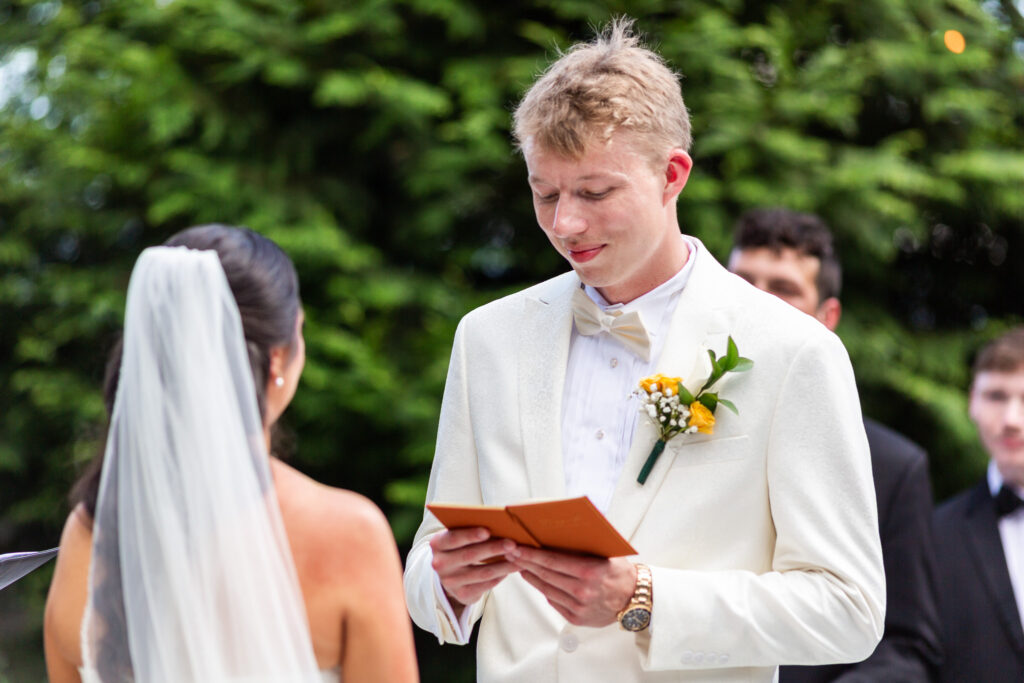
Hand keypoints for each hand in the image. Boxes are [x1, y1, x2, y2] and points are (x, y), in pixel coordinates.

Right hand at [429, 527, 518, 613]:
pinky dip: (502, 575)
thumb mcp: (458, 537)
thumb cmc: (460, 547)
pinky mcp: (461, 594)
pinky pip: (486, 584)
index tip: (487, 531)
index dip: (470, 535)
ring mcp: (450, 581)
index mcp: (437, 544)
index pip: (453, 538)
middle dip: (493, 548)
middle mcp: (440, 564)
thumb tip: (500, 523)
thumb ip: (470, 529)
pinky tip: (513, 568)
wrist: (450, 574)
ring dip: (504, 564)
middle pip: (470, 555)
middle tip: (512, 543)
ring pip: (482, 572)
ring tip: (520, 557)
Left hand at [508, 546, 635, 626]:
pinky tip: (536, 580)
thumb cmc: (620, 572)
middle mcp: (582, 591)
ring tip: (519, 565)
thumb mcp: (606, 553)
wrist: (635, 600)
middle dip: (525, 563)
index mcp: (589, 571)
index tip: (517, 548)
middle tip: (511, 553)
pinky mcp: (576, 618)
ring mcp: (578, 607)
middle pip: (545, 574)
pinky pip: (553, 601)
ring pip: (546, 589)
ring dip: (530, 577)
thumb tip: (556, 533)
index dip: (532, 554)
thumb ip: (583, 545)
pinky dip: (543, 589)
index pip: (552, 561)